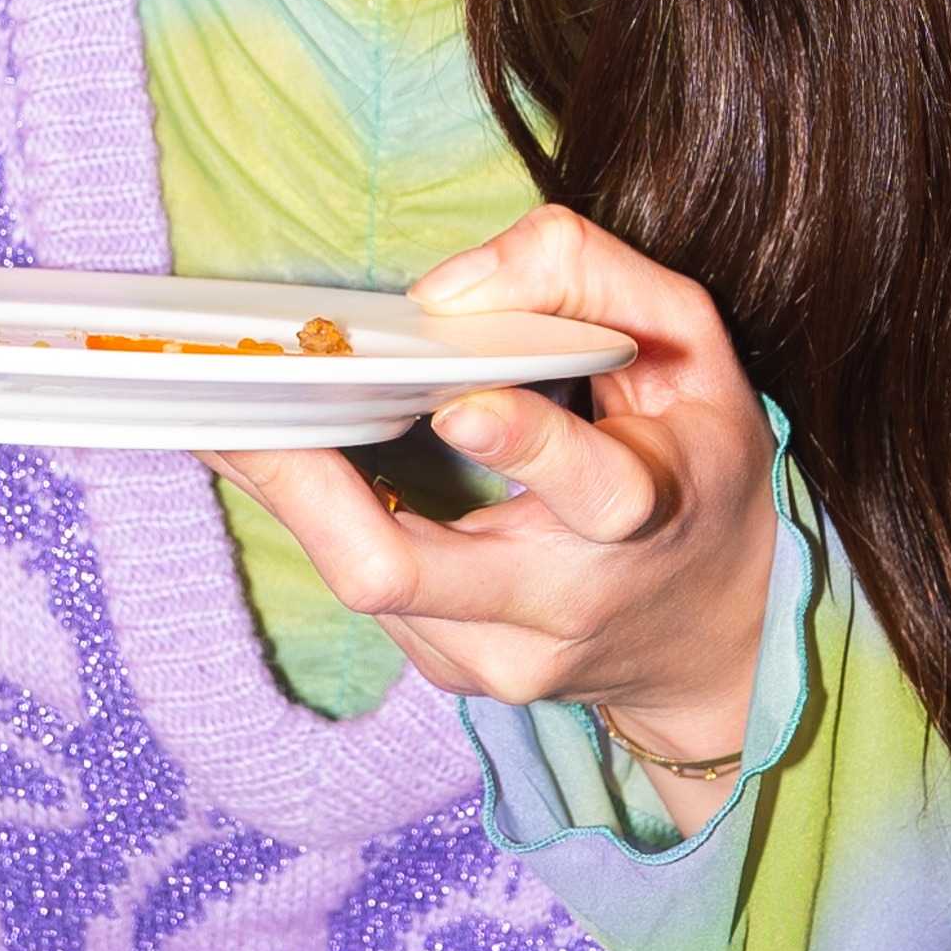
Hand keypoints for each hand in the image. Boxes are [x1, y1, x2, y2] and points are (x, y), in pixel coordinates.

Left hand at [225, 206, 778, 799]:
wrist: (720, 638)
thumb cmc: (698, 466)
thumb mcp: (691, 349)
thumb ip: (591, 279)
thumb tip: (447, 290)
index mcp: (647, 513)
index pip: (592, 490)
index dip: (522, 442)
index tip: (457, 397)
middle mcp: (563, 604)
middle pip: (402, 572)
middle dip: (303, 484)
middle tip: (233, 404)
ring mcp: (500, 655)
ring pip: (361, 582)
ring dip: (287, 492)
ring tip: (230, 411)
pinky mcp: (455, 671)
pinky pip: (365, 589)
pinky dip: (321, 520)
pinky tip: (294, 462)